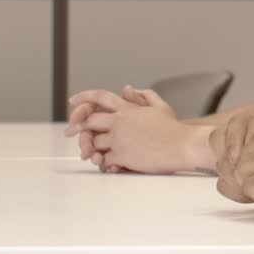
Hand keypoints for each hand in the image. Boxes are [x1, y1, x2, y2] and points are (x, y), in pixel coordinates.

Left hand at [69, 86, 206, 173]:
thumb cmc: (174, 128)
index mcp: (128, 109)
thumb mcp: (161, 107)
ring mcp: (120, 139)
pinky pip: (104, 159)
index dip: (84, 97)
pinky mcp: (122, 155)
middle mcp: (120, 122)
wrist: (183, 145)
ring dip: (92, 148)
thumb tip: (128, 88)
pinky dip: (103, 162)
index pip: (100, 97)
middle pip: (90, 121)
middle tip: (70, 131)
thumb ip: (144, 96)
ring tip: (91, 152)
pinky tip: (107, 164)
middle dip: (77, 127)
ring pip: (95, 142)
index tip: (72, 100)